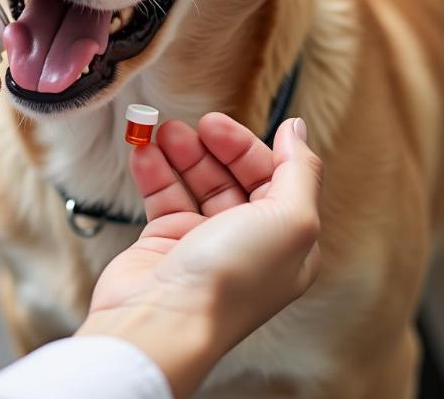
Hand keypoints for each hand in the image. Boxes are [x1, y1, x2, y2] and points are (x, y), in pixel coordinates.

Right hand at [78, 113, 322, 397]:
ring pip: (194, 182)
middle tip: (189, 126)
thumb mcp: (289, 219)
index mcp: (286, 241)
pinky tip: (144, 152)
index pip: (274, 177)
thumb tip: (298, 129)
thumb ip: (299, 170)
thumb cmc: (230, 280)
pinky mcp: (165, 243)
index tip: (219, 124)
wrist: (163, 319)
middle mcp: (246, 242)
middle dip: (210, 147)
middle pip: (232, 176)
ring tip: (160, 132)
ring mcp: (203, 242)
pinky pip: (162, 195)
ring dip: (178, 153)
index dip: (247, 147)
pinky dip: (153, 171)